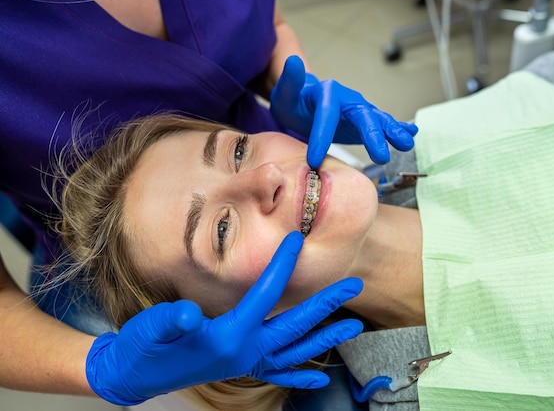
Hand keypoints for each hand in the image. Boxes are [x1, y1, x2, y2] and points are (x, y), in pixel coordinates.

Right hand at [86, 231, 363, 404]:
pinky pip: (278, 373)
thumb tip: (187, 315)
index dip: (282, 265)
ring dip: (325, 337)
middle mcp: (245, 352)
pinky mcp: (240, 367)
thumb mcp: (152, 329)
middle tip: (354, 284)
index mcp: (229, 336)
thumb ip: (170, 322)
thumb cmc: (145, 347)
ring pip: (295, 351)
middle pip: (295, 325)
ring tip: (353, 326)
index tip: (297, 240)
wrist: (135, 373)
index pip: (265, 295)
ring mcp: (246, 363)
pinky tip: (318, 378)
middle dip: (326, 304)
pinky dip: (299, 375)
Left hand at [270, 55, 417, 167]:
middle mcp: (349, 100)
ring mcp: (360, 110)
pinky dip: (398, 127)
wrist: (304, 104)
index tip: (314, 159)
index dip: (322, 136)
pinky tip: (412, 133)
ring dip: (393, 132)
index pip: (326, 115)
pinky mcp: (365, 122)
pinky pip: (384, 124)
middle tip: (381, 157)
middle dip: (374, 136)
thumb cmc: (294, 102)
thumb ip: (289, 80)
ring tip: (407, 144)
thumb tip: (293, 61)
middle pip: (363, 117)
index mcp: (328, 94)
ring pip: (379, 120)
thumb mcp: (285, 93)